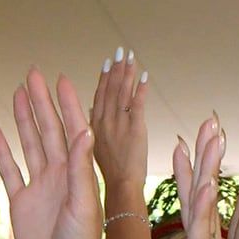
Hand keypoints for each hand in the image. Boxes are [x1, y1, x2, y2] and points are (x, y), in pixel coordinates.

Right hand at [0, 68, 102, 238]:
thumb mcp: (84, 206)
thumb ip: (81, 169)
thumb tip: (84, 130)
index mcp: (78, 175)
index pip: (72, 131)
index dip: (66, 105)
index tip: (61, 79)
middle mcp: (59, 177)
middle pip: (48, 131)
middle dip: (42, 102)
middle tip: (33, 73)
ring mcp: (40, 188)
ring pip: (29, 145)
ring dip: (24, 119)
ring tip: (18, 92)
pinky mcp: (21, 203)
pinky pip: (9, 171)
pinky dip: (2, 151)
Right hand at [90, 47, 149, 196]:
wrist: (121, 187)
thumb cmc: (112, 173)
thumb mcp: (97, 148)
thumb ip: (96, 127)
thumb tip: (93, 112)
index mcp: (94, 125)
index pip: (100, 95)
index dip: (104, 77)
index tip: (108, 61)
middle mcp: (105, 120)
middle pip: (111, 89)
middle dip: (116, 68)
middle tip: (121, 50)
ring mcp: (119, 123)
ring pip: (122, 92)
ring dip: (127, 73)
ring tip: (131, 56)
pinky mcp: (135, 129)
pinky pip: (138, 104)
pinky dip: (141, 89)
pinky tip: (145, 76)